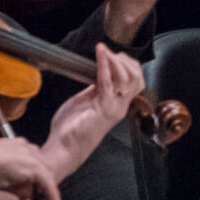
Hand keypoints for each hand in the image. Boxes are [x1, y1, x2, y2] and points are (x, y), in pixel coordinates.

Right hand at [0, 136, 63, 199]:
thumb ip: (15, 183)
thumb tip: (27, 197)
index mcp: (15, 144)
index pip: (33, 159)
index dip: (35, 175)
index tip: (35, 187)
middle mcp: (25, 146)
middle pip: (44, 167)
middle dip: (44, 184)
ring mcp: (31, 156)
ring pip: (49, 176)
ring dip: (50, 193)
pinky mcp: (36, 168)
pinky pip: (50, 186)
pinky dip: (53, 199)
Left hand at [41, 46, 145, 179]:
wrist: (63, 148)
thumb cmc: (71, 127)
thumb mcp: (85, 101)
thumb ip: (95, 88)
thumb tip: (98, 71)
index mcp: (116, 103)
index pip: (135, 81)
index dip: (129, 65)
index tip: (114, 54)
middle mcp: (119, 106)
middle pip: (136, 78)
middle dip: (125, 61)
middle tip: (109, 52)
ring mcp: (113, 108)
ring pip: (127, 79)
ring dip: (115, 60)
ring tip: (103, 51)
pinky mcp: (102, 109)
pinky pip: (108, 83)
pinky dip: (104, 65)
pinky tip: (100, 55)